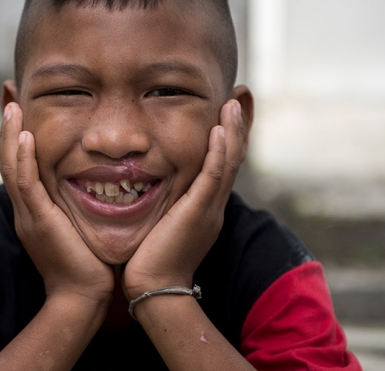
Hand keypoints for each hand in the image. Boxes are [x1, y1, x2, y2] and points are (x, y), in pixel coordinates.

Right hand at [0, 102, 114, 304]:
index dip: (19, 138)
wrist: (84, 297)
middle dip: (9, 129)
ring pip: (11, 167)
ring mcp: (28, 215)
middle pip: (10, 160)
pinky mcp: (38, 222)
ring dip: (11, 135)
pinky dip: (24, 159)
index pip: (21, 166)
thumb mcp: (81, 226)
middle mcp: (26, 209)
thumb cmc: (90, 264)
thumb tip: (101, 184)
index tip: (22, 111)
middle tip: (10, 98)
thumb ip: (81, 204)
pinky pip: (26, 185)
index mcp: (35, 210)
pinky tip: (27, 136)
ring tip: (11, 106)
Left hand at [122, 99, 245, 299]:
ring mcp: (210, 208)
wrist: (153, 287)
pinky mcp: (199, 212)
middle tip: (239, 97)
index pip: (222, 163)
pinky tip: (219, 130)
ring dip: (233, 130)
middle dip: (237, 126)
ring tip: (234, 102)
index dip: (227, 136)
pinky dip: (219, 152)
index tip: (226, 110)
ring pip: (230, 162)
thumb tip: (145, 182)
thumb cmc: (149, 258)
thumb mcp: (160, 221)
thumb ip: (162, 201)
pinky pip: (214, 176)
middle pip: (233, 158)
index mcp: (205, 205)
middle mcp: (213, 204)